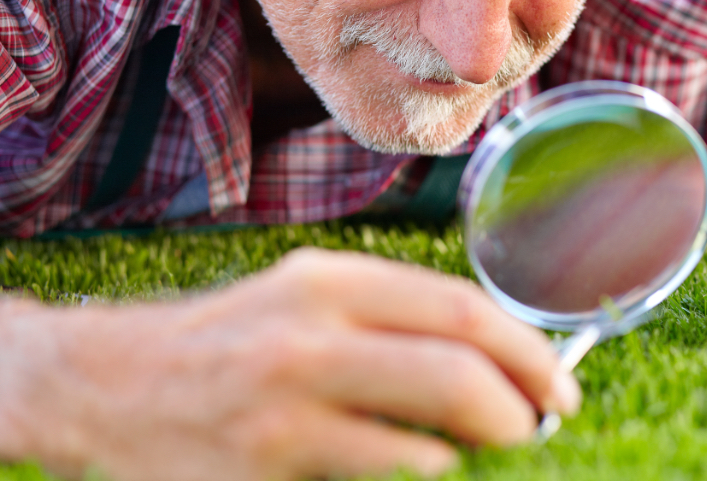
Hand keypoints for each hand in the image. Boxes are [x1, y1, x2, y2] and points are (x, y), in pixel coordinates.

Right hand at [0, 249, 580, 480]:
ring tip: (487, 446)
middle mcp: (306, 336)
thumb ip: (394, 319)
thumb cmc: (233, 341)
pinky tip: (423, 465)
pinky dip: (420, 473)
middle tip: (541, 423)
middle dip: (521, 406)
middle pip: (456, 372)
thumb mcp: (308, 299)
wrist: (111, 386)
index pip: (460, 309)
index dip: (527, 352)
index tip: (559, 382)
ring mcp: (281, 411)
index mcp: (328, 281)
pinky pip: (377, 479)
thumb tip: (500, 358)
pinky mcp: (264, 471)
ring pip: (425, 443)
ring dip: (474, 450)